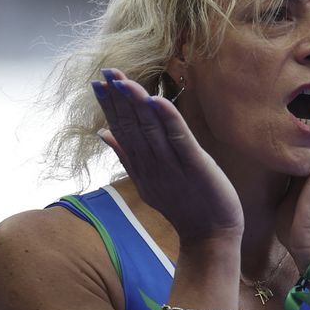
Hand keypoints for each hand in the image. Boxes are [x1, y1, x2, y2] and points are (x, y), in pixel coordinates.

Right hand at [93, 69, 243, 246]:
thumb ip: (126, 156)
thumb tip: (103, 133)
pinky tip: (156, 100)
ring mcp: (172, 167)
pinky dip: (168, 119)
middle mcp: (152, 166)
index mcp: (141, 167)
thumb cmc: (184, 206)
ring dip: (137, 103)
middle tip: (107, 72)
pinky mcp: (195, 167)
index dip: (110, 106)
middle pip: (132, 127)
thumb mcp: (148, 182)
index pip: (121, 131)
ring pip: (150, 130)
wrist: (211, 237)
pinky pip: (179, 140)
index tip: (98, 83)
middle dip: (119, 99)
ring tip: (124, 80)